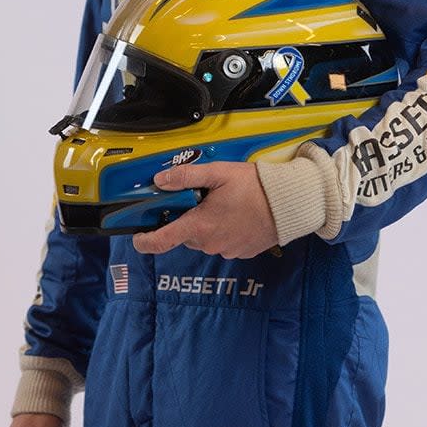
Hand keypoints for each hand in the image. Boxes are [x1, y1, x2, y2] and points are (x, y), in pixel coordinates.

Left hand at [132, 161, 278, 258]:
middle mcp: (210, 243)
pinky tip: (237, 214)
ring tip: (225, 203)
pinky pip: (223, 242)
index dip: (144, 241)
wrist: (289, 204)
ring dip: (207, 224)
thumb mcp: (218, 173)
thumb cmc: (255, 187)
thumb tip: (160, 180)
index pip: (161, 241)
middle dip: (187, 219)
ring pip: (204, 238)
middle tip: (200, 198)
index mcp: (199, 226)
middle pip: (185, 234)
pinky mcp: (241, 252)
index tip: (137, 237)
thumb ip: (186, 177)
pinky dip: (224, 230)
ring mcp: (226, 250)